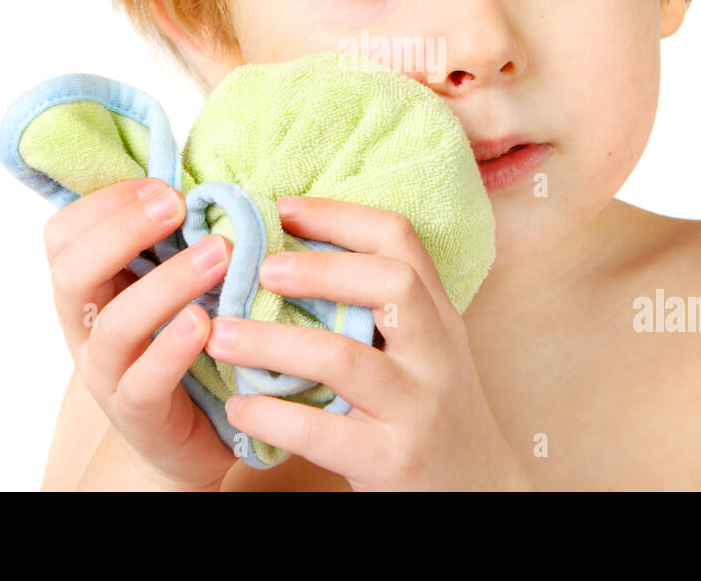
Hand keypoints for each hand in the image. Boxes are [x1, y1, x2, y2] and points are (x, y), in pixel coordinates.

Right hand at [42, 176, 237, 490]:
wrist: (182, 438)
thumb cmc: (179, 345)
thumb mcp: (165, 284)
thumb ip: (169, 239)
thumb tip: (207, 175)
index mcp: (88, 286)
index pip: (64, 233)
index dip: (106, 201)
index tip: (163, 184)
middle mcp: (85, 326)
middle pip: (72, 270)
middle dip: (122, 230)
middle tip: (177, 205)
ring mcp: (107, 372)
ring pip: (115, 324)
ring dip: (167, 282)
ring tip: (218, 254)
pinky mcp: (139, 412)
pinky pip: (145, 380)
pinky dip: (172, 350)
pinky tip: (204, 325)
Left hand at [205, 195, 531, 490]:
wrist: (480, 491)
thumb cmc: (433, 413)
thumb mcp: (425, 351)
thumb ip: (380, 309)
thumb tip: (290, 255)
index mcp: (438, 316)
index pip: (400, 239)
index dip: (338, 215)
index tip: (281, 208)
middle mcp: (436, 353)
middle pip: (391, 283)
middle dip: (319, 269)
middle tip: (259, 268)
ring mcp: (417, 407)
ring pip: (344, 359)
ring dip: (272, 341)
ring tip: (220, 334)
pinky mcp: (393, 460)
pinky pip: (323, 432)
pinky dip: (272, 415)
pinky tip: (238, 407)